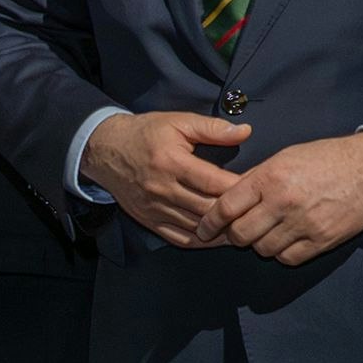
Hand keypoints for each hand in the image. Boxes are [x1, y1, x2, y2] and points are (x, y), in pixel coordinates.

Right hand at [80, 110, 251, 246]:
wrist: (104, 149)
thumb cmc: (143, 133)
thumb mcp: (177, 121)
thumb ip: (212, 128)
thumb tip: (245, 131)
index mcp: (171, 162)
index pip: (213, 182)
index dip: (240, 187)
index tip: (259, 187)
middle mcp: (162, 189)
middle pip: (207, 208)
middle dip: (235, 211)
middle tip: (257, 210)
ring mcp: (154, 208)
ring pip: (197, 228)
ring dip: (222, 230)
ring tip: (243, 226)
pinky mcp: (148, 220)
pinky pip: (180, 238)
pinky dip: (201, 241)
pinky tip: (217, 236)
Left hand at [196, 132, 362, 264]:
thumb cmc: (323, 159)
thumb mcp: (283, 157)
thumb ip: (255, 179)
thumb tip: (227, 197)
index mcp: (270, 178)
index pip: (227, 207)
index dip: (210, 222)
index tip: (204, 229)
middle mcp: (283, 202)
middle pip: (241, 234)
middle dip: (234, 236)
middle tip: (238, 231)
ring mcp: (304, 224)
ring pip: (263, 249)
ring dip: (259, 244)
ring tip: (267, 232)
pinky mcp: (322, 240)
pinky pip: (288, 258)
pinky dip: (282, 253)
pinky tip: (285, 241)